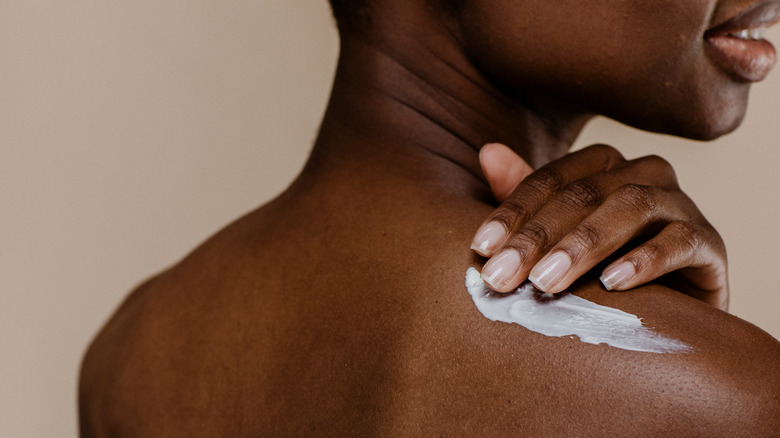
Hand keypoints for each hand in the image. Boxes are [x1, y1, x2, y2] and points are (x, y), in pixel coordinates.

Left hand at [472, 143, 727, 309]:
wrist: (675, 309)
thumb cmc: (604, 266)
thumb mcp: (559, 236)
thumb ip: (527, 198)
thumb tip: (487, 151)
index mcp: (604, 166)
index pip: (551, 179)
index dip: (513, 211)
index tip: (481, 248)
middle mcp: (644, 174)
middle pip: (585, 193)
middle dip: (537, 237)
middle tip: (502, 277)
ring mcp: (680, 204)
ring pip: (631, 207)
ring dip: (584, 244)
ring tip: (547, 282)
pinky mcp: (709, 243)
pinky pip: (681, 241)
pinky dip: (645, 260)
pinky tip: (613, 283)